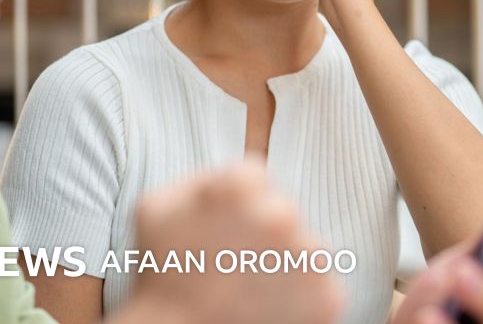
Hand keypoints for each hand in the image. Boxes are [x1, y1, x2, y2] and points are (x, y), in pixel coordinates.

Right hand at [114, 157, 342, 323]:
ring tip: (247, 290)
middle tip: (234, 265)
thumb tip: (235, 175)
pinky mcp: (327, 297)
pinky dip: (300, 298)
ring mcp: (308, 257)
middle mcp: (282, 214)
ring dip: (283, 264)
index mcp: (241, 184)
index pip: (256, 178)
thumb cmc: (160, 276)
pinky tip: (266, 308)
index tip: (222, 230)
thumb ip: (202, 177)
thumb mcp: (156, 205)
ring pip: (304, 248)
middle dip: (263, 233)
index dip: (237, 205)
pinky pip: (320, 286)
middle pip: (283, 211)